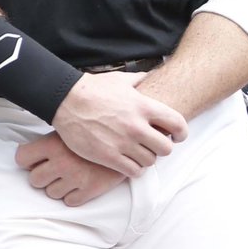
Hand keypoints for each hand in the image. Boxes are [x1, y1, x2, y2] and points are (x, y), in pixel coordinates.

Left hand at [15, 131, 124, 207]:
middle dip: (42, 176)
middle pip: (35, 180)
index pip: (22, 158)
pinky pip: (69, 202)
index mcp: (52, 144)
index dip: (27, 161)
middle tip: (54, 170)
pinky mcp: (90, 190)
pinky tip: (80, 184)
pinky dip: (73, 196)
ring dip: (58, 187)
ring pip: (51, 193)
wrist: (129, 140)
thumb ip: (47, 142)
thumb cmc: (95, 133)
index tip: (35, 160)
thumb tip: (23, 152)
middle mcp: (61, 162)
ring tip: (70, 175)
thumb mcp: (69, 130)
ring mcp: (75, 178)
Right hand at [50, 71, 186, 175]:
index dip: (182, 133)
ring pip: (150, 162)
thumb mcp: (120, 79)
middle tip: (153, 146)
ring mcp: (123, 143)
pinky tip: (128, 163)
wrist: (65, 100)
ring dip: (146, 159)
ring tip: (138, 154)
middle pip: (166, 148)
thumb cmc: (92, 89)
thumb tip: (150, 76)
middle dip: (162, 148)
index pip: (178, 124)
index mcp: (143, 106)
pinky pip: (133, 171)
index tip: (177, 136)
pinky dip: (134, 170)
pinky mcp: (108, 156)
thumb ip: (140, 80)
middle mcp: (137, 126)